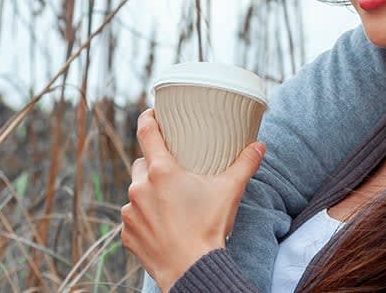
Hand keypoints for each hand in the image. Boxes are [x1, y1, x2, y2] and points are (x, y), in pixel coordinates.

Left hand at [119, 108, 265, 290]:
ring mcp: (130, 212)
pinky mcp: (127, 234)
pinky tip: (161, 227)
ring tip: (169, 204)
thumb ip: (244, 165)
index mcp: (161, 171)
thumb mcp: (229, 192)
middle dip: (153, 165)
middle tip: (172, 173)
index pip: (146, 132)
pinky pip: (132, 219)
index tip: (152, 114)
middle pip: (141, 164)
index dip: (148, 119)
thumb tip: (259, 146)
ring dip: (147, 193)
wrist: (192, 270)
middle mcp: (139, 187)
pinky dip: (144, 220)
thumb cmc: (209, 229)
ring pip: (135, 192)